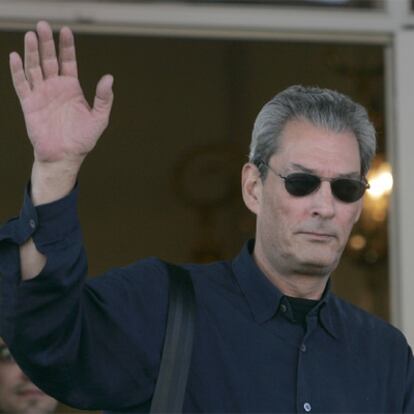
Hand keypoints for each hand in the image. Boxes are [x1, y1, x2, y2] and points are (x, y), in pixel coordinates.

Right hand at [10, 21, 113, 165]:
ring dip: (32, 52)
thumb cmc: (82, 139)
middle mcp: (55, 87)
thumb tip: (109, 78)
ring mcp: (41, 94)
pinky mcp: (29, 104)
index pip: (68, 61)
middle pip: (49, 59)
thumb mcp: (99, 118)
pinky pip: (21, 84)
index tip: (66, 30)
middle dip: (46, 43)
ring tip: (32, 35)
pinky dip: (18, 71)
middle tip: (43, 25)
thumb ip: (104, 99)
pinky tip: (16, 56)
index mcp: (71, 88)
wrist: (65, 156)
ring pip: (34, 68)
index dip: (67, 46)